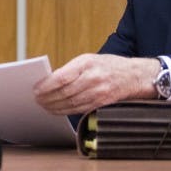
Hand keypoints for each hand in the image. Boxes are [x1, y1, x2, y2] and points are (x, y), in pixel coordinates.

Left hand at [33, 53, 160, 114]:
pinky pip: (80, 109)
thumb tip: (49, 81)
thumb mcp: (88, 59)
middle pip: (65, 92)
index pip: (61, 77)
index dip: (46, 85)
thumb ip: (70, 69)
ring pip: (71, 103)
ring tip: (44, 106)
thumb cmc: (108, 65)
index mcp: (87, 63)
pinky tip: (57, 110)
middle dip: (47, 98)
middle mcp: (93, 78)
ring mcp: (99, 92)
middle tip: (36, 100)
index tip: (36, 89)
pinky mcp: (102, 103)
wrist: (134, 75)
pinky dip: (66, 111)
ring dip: (54, 107)